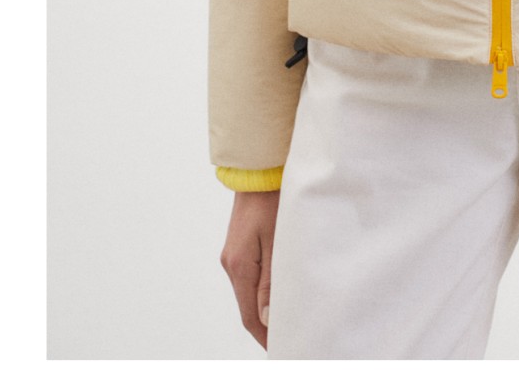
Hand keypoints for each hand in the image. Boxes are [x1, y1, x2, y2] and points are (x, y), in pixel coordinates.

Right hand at [220, 189, 279, 350]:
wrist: (258, 171)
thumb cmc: (272, 200)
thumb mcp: (276, 240)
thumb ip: (271, 280)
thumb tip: (266, 317)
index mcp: (239, 266)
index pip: (249, 315)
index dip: (265, 335)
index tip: (280, 347)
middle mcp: (231, 264)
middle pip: (247, 307)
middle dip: (264, 325)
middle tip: (287, 336)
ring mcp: (232, 255)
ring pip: (247, 292)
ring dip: (263, 308)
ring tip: (285, 318)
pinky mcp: (238, 247)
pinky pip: (248, 277)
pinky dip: (260, 291)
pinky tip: (275, 292)